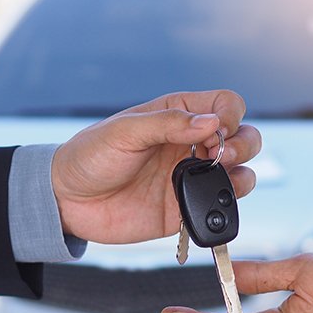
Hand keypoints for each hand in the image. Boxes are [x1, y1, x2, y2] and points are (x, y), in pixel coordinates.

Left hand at [51, 90, 259, 243]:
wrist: (68, 201)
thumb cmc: (90, 156)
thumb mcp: (124, 131)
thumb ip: (168, 124)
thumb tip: (211, 122)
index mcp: (178, 115)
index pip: (226, 104)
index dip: (230, 114)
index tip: (216, 129)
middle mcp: (191, 144)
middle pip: (243, 136)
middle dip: (243, 144)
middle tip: (220, 154)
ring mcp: (192, 177)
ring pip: (241, 171)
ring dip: (243, 172)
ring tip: (219, 176)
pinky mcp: (187, 208)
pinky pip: (222, 207)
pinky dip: (228, 205)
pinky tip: (211, 203)